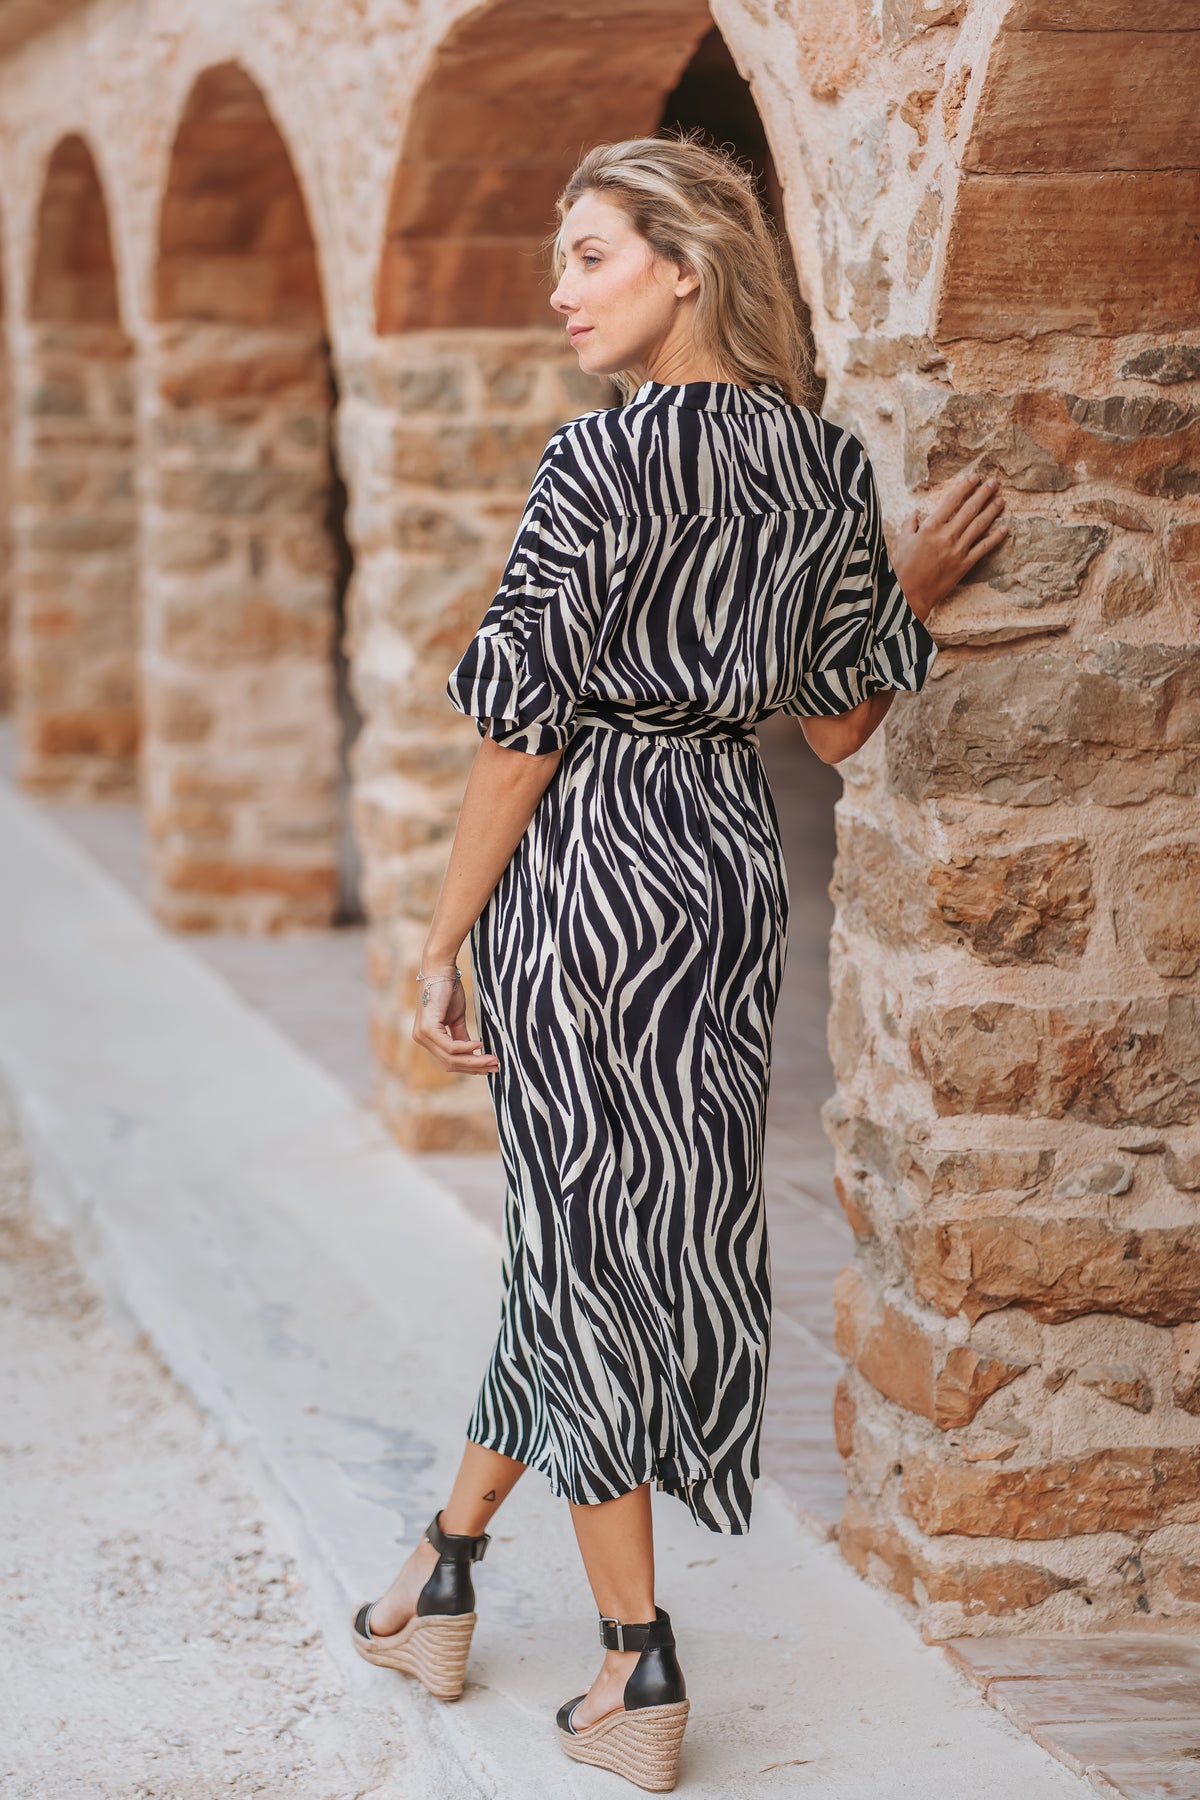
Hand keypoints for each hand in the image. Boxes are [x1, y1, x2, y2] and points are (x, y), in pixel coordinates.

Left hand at [411, 966, 499, 1076]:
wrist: (441, 969)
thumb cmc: (448, 990)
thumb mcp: (456, 1018)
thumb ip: (461, 1037)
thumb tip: (474, 1053)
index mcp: (427, 1038)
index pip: (448, 1061)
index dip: (469, 1067)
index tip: (489, 1067)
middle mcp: (421, 1039)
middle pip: (450, 1063)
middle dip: (474, 1067)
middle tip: (496, 1067)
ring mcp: (422, 1035)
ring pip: (451, 1058)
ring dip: (474, 1060)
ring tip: (493, 1059)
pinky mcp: (428, 1029)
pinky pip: (450, 1047)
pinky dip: (467, 1048)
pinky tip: (480, 1044)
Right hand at [889, 470, 1006, 621]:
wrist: (909, 594)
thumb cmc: (903, 568)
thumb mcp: (902, 541)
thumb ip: (910, 524)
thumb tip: (915, 512)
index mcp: (930, 527)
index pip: (951, 501)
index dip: (964, 487)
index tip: (974, 478)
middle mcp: (946, 536)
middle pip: (969, 509)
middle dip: (983, 494)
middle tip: (994, 482)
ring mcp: (958, 550)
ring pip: (979, 525)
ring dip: (992, 511)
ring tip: (1001, 500)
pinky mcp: (964, 564)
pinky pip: (983, 548)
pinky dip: (995, 538)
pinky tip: (1004, 529)